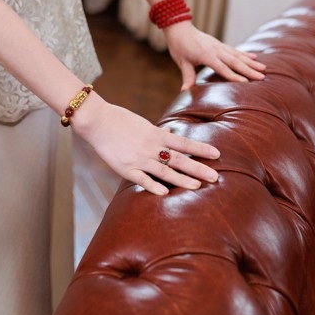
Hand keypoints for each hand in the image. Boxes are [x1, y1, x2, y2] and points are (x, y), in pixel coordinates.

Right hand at [73, 96, 219, 195]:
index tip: (217, 154)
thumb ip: (158, 133)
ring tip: (198, 186)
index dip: (201, 149)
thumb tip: (172, 135)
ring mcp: (139, 158)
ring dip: (182, 180)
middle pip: (179, 159)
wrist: (97, 121)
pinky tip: (165, 193)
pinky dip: (154, 186)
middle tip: (215, 177)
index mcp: (156, 134)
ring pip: (165, 171)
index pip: (184, 143)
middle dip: (198, 168)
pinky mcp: (126, 169)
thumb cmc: (119, 120)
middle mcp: (150, 147)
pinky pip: (142, 179)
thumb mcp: (143, 124)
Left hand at [164, 20, 265, 90]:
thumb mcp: (181, 62)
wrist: (179, 28)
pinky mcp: (220, 44)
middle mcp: (216, 50)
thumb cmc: (179, 46)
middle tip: (262, 77)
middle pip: (234, 61)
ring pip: (238, 55)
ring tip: (264, 68)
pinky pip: (235, 50)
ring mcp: (219, 46)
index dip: (233, 76)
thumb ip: (187, 76)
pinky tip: (255, 57)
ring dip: (251, 62)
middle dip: (249, 70)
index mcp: (206, 55)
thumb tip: (185, 91)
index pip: (222, 68)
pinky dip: (245, 54)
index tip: (246, 83)